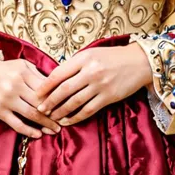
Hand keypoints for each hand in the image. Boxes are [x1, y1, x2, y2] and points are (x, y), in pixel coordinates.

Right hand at [0, 55, 60, 138]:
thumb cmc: (5, 69)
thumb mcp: (22, 65)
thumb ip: (38, 74)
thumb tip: (56, 85)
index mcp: (23, 72)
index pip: (44, 87)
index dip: (56, 97)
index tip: (65, 104)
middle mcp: (16, 86)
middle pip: (40, 102)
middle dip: (54, 113)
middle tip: (64, 121)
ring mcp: (7, 100)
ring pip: (31, 114)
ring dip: (45, 124)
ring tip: (55, 130)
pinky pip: (16, 124)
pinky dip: (28, 131)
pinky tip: (38, 134)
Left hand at [35, 42, 152, 125]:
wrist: (138, 62)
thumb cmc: (112, 57)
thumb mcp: (92, 54)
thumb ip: (76, 64)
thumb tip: (56, 78)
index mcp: (84, 58)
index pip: (59, 73)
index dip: (46, 85)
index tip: (36, 93)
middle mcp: (90, 71)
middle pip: (64, 89)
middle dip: (50, 101)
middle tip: (39, 109)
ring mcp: (99, 85)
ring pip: (74, 102)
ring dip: (60, 111)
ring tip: (51, 117)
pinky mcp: (108, 97)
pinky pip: (87, 110)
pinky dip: (75, 117)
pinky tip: (67, 121)